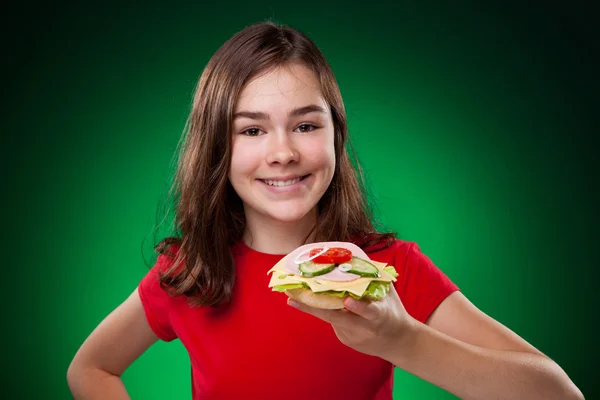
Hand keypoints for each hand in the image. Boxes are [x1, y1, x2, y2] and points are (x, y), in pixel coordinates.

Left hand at [287, 285, 416, 359]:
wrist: (398, 342)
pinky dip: (327, 310)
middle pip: (337, 318)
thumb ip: (373, 279)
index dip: (358, 306)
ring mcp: (353, 336)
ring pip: (331, 318)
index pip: (369, 311)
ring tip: (293, 296)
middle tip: (293, 298)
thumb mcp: (388, 294)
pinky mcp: (346, 339)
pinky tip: (315, 303)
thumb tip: (354, 258)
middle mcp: (364, 327)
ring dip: (312, 306)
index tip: (347, 300)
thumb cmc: (393, 311)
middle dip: (313, 308)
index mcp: (380, 315)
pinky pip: (334, 321)